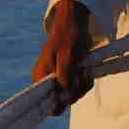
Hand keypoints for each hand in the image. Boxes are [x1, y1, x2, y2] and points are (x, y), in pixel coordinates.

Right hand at [32, 0, 93, 115]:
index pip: (46, 105)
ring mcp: (57, 79)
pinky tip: (87, 71)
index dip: (60, 103)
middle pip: (63, 101)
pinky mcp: (66, 77)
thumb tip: (64, 98)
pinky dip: (85, 82)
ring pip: (72, 95)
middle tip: (82, 75)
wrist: (72, 23)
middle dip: (76, 91)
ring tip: (85, 70)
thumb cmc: (67, 37)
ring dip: (82, 85)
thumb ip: (64, 77)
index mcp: (41, 76)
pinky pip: (77, 88)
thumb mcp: (67, 56)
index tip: (73, 91)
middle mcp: (46, 80)